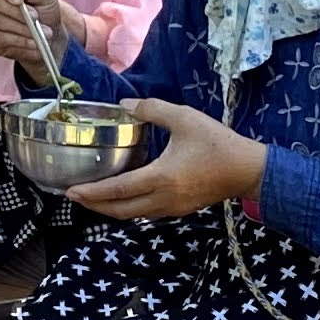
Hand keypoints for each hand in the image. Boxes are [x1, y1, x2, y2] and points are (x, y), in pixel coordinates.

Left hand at [66, 99, 267, 219]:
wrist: (248, 170)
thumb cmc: (217, 143)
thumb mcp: (184, 118)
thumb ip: (152, 109)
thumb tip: (125, 104)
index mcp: (160, 178)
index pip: (118, 190)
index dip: (92, 192)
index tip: (71, 191)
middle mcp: (163, 199)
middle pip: (120, 210)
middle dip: (95, 205)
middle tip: (73, 196)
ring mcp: (172, 208)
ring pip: (133, 215)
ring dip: (110, 209)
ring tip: (93, 198)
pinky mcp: (180, 210)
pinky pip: (147, 214)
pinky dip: (129, 208)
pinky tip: (123, 197)